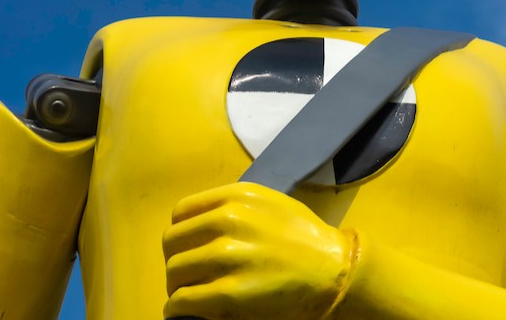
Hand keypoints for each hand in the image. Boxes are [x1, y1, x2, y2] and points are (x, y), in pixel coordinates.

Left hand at [162, 182, 355, 319]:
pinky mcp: (228, 292)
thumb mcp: (270, 203)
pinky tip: (184, 311)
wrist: (334, 270)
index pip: (181, 213)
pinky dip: (177, 308)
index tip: (188, 248)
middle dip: (177, 260)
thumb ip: (234, 206)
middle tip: (189, 275)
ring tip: (190, 294)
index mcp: (237, 196)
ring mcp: (227, 256)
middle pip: (172, 243)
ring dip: (177, 286)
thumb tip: (198, 225)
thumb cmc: (305, 238)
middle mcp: (228, 220)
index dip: (181, 234)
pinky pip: (182, 300)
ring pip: (174, 272)